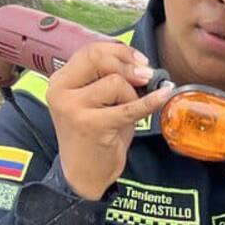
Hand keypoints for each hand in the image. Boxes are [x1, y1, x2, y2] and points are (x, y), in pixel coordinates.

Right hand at [44, 42, 172, 200]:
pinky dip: (150, 101)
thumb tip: (143, 65)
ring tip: (129, 111)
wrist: (84, 173)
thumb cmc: (95, 133)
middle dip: (127, 65)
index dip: (119, 51)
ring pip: (115, 82)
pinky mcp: (91, 125)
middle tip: (146, 75)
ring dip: (132, 94)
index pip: (90, 50)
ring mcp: (73, 108)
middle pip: (98, 59)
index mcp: (60, 80)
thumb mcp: (97, 100)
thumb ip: (110, 77)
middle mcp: (61, 91)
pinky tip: (163, 95)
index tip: (139, 60)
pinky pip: (129, 107)